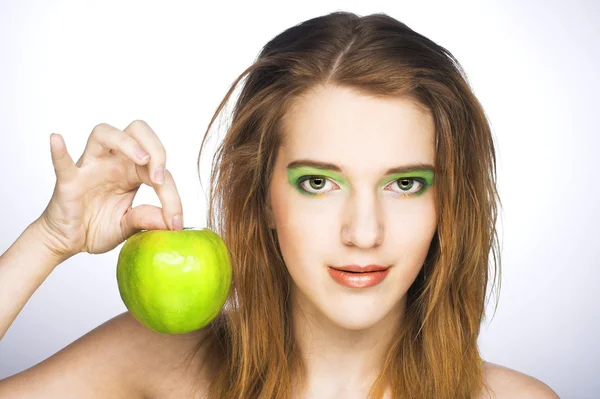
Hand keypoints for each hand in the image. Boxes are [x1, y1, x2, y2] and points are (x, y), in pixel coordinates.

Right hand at [36, 120, 183, 259]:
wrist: (67, 241)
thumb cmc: (97, 227)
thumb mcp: (128, 227)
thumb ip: (147, 220)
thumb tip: (172, 223)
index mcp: (133, 172)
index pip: (159, 171)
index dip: (172, 196)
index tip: (176, 222)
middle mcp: (114, 163)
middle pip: (137, 131)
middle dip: (156, 148)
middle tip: (159, 178)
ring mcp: (90, 168)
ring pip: (104, 134)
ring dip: (126, 142)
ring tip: (142, 159)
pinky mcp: (69, 181)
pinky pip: (63, 162)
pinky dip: (60, 151)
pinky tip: (58, 139)